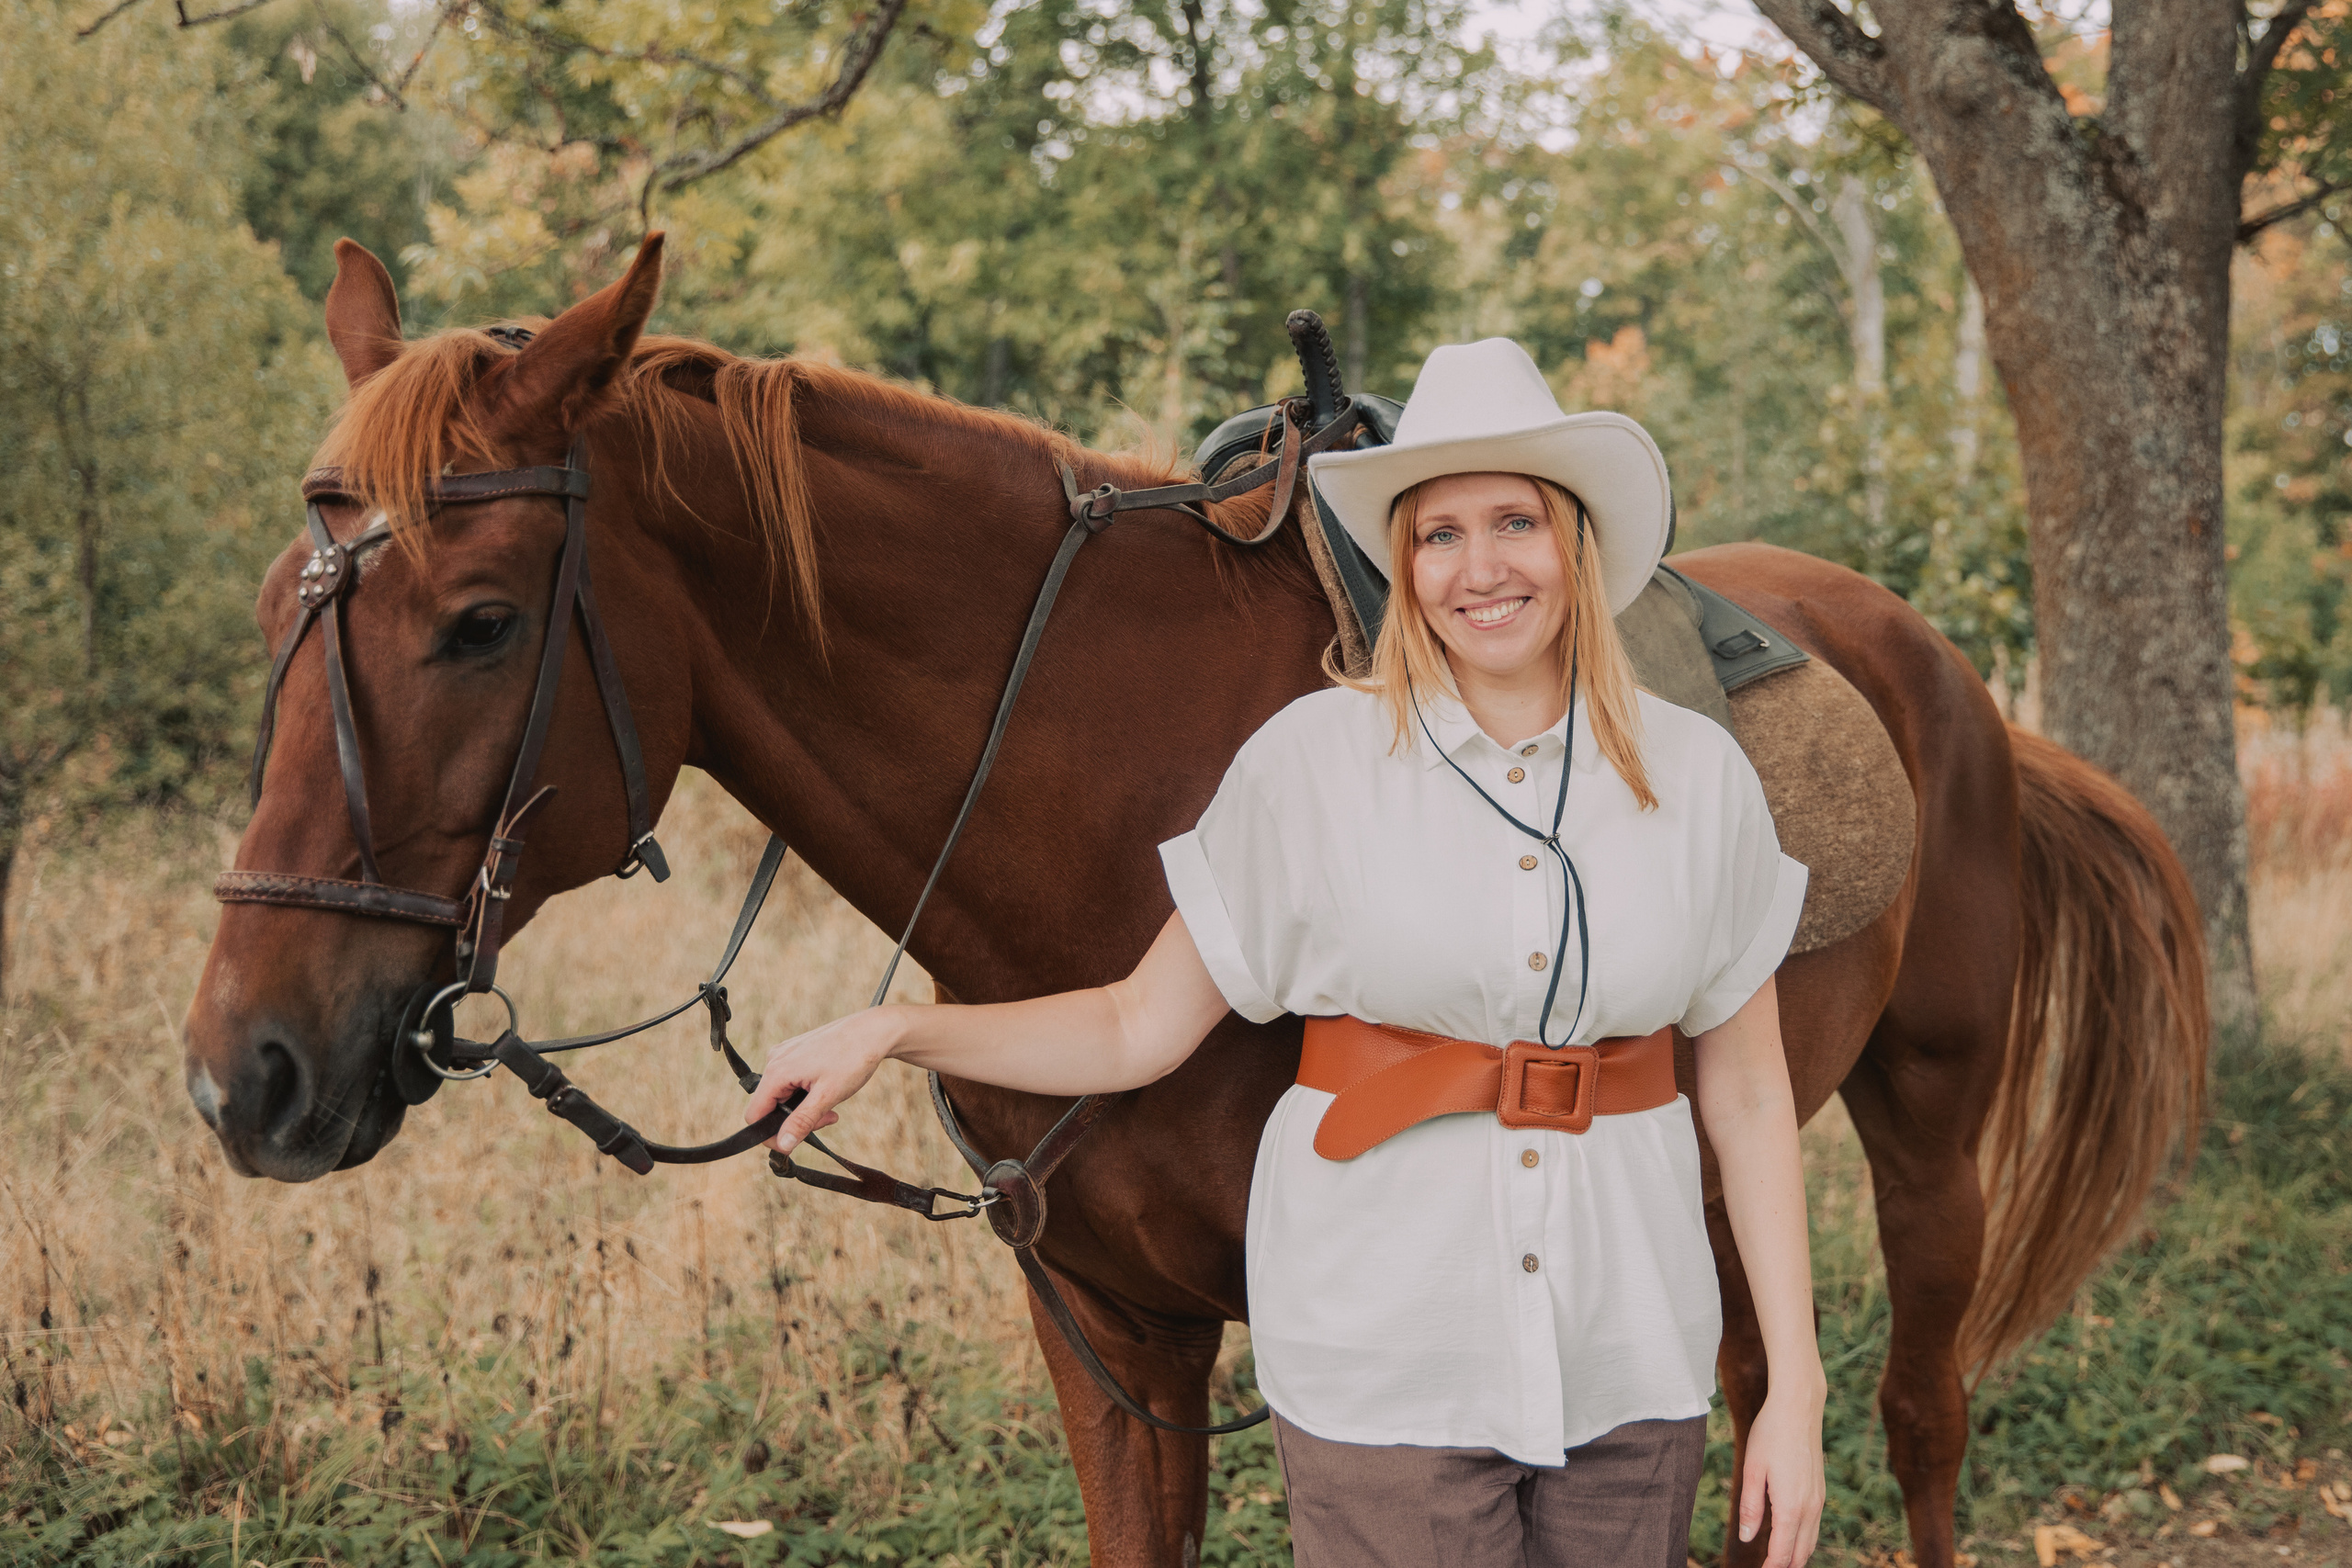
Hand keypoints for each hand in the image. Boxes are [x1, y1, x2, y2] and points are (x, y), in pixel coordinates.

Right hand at [745, 1007, 901, 1154]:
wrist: (874, 1030)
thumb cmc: (853, 1059)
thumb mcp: (827, 1096)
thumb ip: (802, 1122)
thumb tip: (783, 1145)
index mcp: (777, 1070)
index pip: (754, 1115)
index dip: (771, 1135)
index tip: (798, 1138)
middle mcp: (774, 1060)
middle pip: (770, 1106)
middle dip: (795, 1119)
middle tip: (827, 1118)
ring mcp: (785, 1054)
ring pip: (782, 1095)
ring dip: (804, 1108)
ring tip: (831, 1104)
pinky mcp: (795, 1052)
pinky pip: (791, 1082)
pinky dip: (807, 1093)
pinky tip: (828, 1089)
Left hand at [1738, 1385, 1824, 1567]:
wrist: (1799, 1409)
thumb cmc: (1770, 1435)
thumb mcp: (1752, 1470)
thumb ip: (1750, 1507)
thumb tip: (1747, 1537)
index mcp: (1791, 1507)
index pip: (1782, 1552)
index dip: (1771, 1567)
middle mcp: (1809, 1508)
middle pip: (1800, 1553)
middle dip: (1785, 1565)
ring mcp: (1818, 1499)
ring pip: (1811, 1541)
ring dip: (1796, 1555)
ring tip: (1779, 1562)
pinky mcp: (1820, 1490)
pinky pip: (1814, 1526)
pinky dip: (1803, 1539)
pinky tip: (1791, 1537)